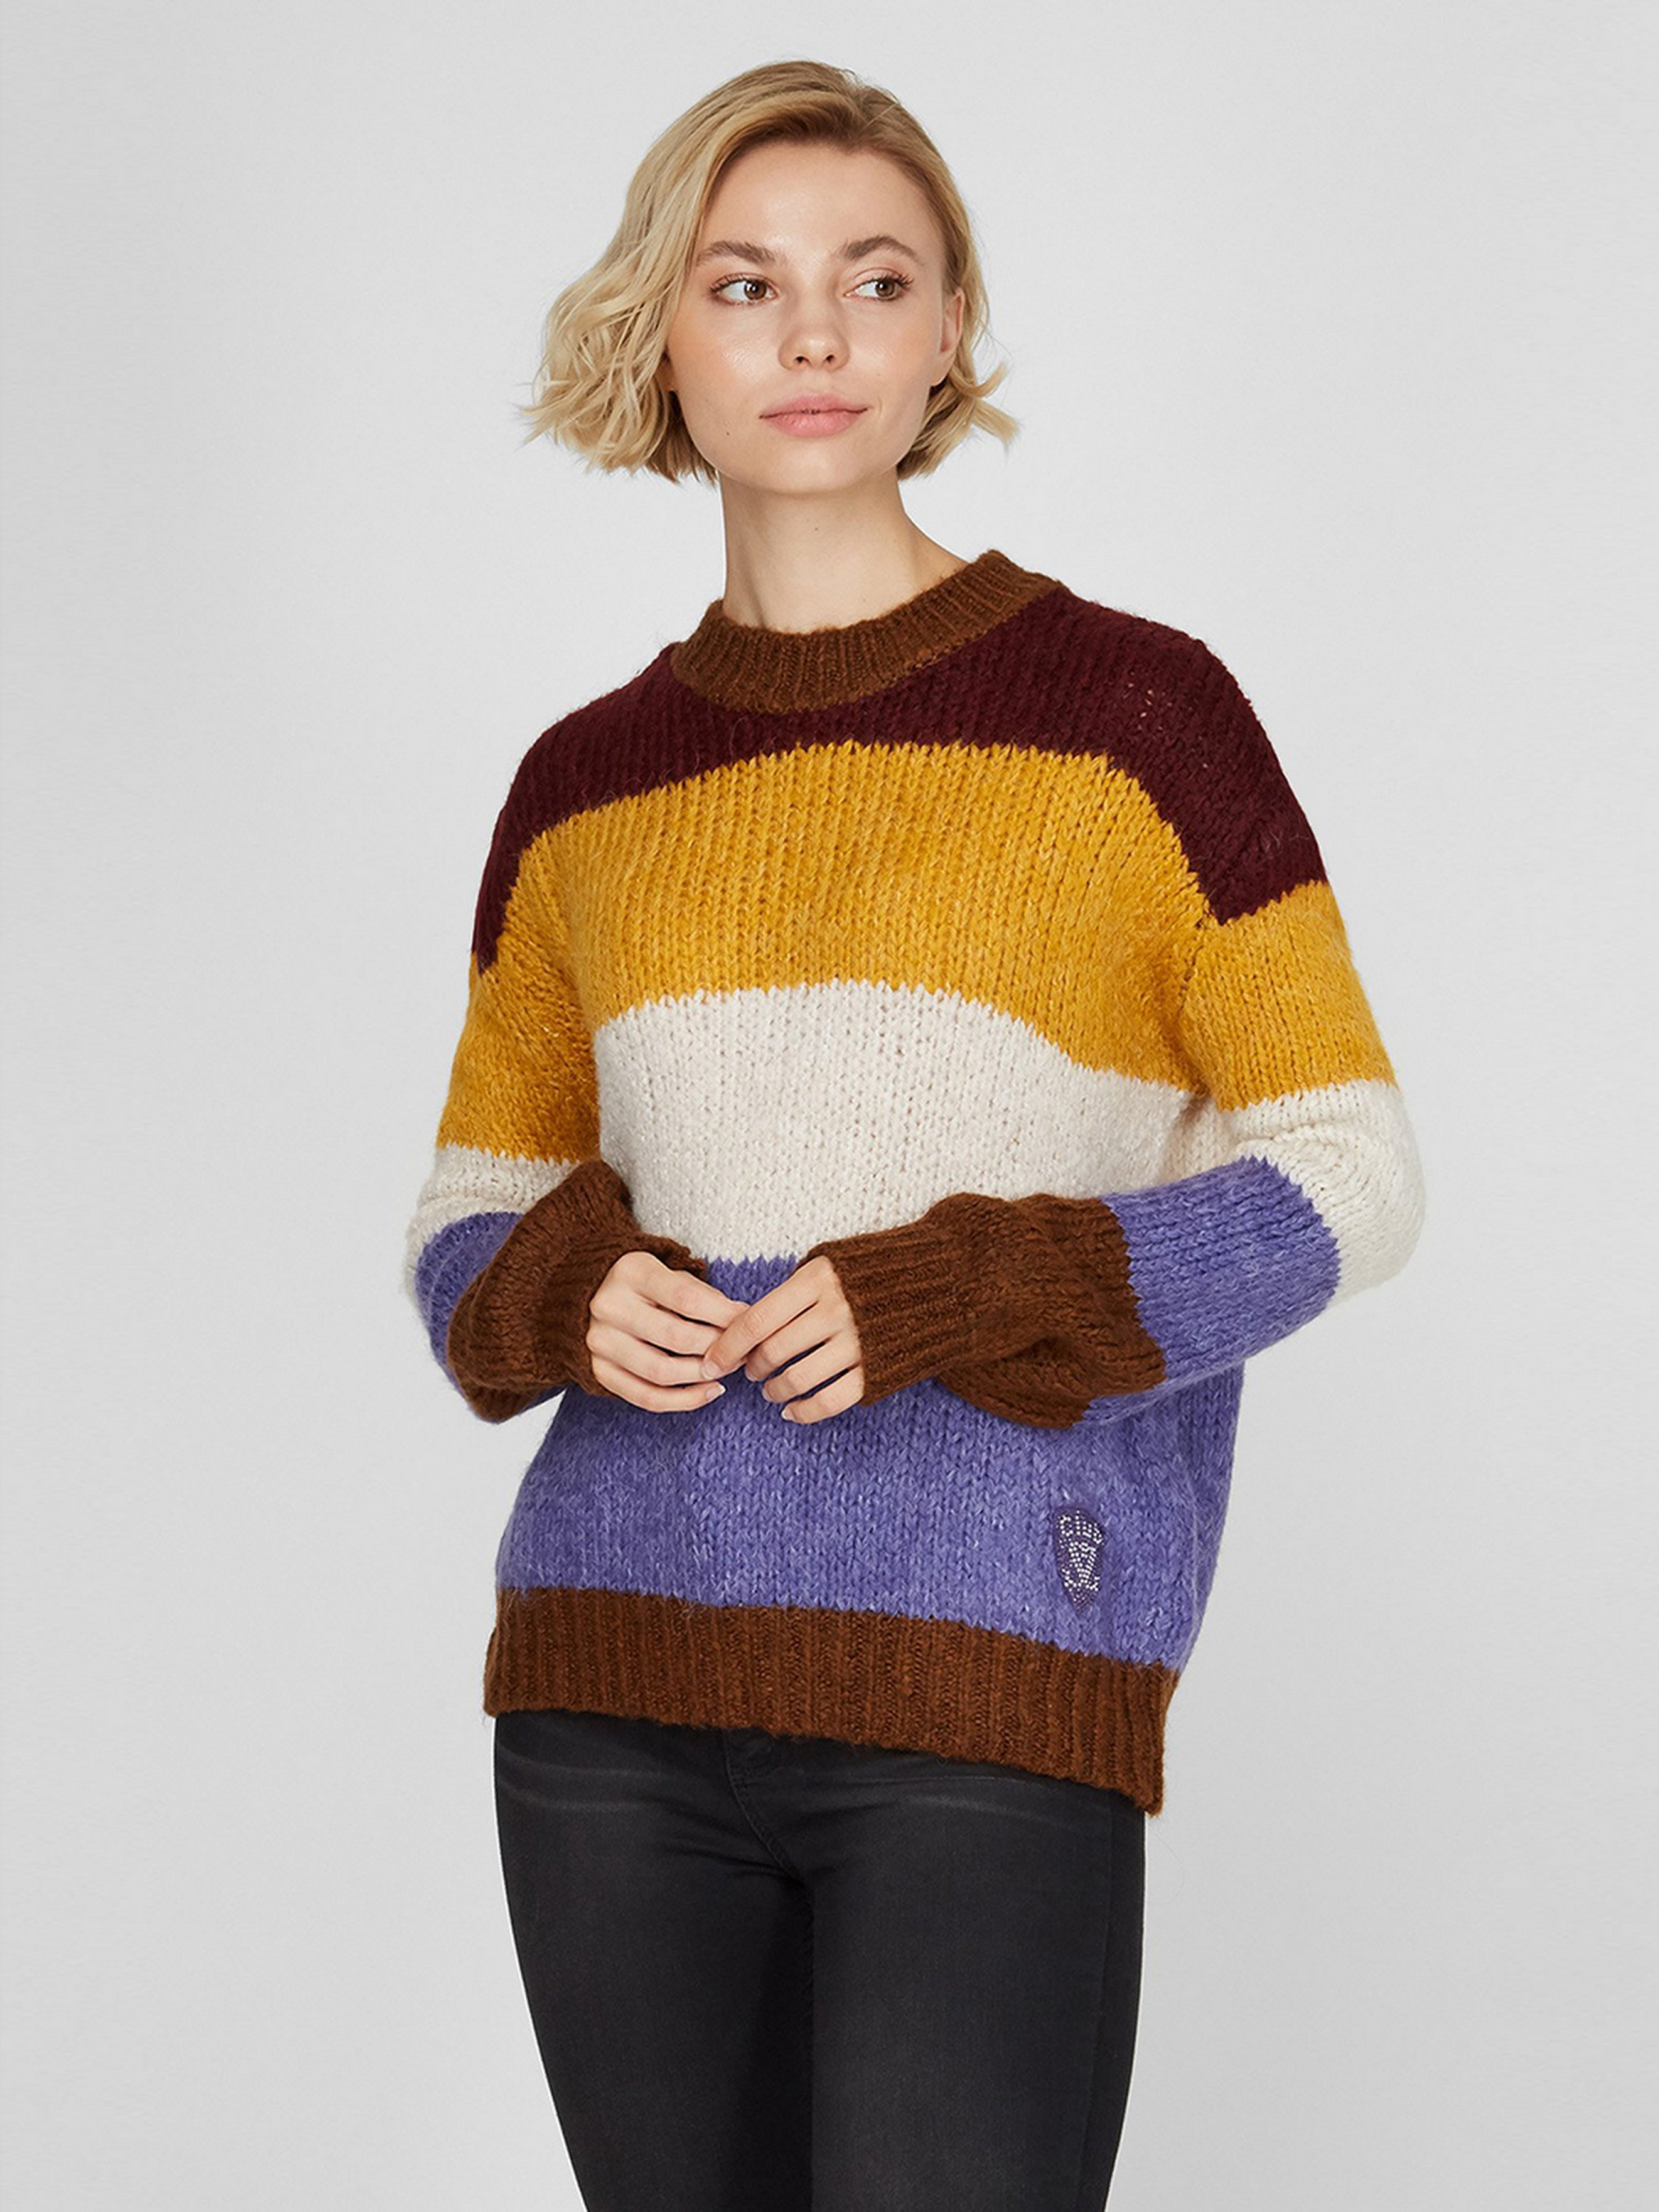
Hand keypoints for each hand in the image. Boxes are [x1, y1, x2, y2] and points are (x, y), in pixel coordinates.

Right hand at [587, 1250, 751, 1412]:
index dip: (724, 1315)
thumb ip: (700, 1293)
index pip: (686, 1298)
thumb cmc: (641, 1283)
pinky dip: (682, 1400)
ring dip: (702, 1377)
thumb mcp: (667, 1272)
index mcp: (631, 1272)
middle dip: (717, 1348)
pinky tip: (708, 1392)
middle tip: (742, 1352)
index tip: (749, 1323)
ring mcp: (599, 1342)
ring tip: (726, 1371)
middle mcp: (609, 1306)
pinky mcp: (597, 1370)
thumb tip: (741, 1319)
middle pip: (675, 1338)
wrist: (582, 1292)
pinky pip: (645, 1396)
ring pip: (661, 1372)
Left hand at [696, 1255, 864, 1424]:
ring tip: (769, 1391)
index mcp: (817, 1279)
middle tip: (748, 1371)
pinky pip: (830, 1400)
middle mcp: (835, 1310)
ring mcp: (858, 1342)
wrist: (943, 1281)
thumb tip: (748, 1326)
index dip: (727, 1346)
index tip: (712, 1361)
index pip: (756, 1320)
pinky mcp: (877, 1369)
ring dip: (774, 1390)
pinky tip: (791, 1412)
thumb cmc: (876, 1271)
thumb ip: (794, 1291)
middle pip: (773, 1350)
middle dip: (751, 1367)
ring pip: (797, 1378)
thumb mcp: (832, 1263)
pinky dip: (805, 1411)